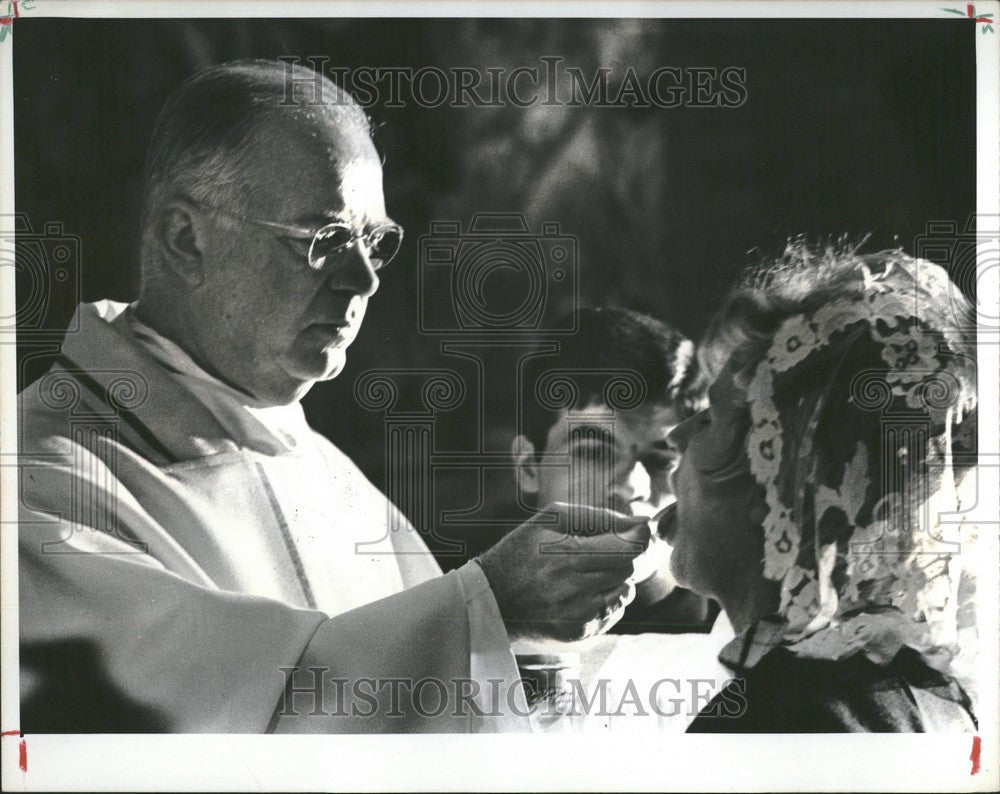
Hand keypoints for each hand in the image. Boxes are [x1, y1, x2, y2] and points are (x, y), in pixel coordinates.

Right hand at [475, 503, 650, 641]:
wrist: (491, 597)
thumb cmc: (522, 550)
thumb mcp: (551, 519)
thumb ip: (598, 517)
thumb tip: (640, 522)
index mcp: (567, 554)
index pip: (628, 547)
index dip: (640, 536)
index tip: (640, 529)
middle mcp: (575, 587)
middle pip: (629, 568)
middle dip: (626, 555)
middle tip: (607, 549)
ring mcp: (578, 614)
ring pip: (626, 591)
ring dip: (617, 578)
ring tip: (589, 572)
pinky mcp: (579, 632)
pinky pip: (613, 612)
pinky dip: (607, 599)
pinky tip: (583, 592)